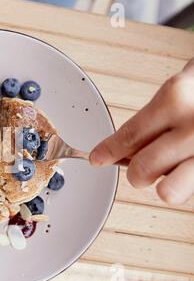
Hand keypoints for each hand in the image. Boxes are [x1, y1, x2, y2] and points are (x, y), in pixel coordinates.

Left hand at [90, 58, 193, 205]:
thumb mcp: (182, 89)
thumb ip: (154, 118)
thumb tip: (121, 148)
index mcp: (175, 99)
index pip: (127, 136)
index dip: (106, 151)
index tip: (96, 159)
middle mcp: (193, 128)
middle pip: (140, 171)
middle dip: (137, 172)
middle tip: (146, 164)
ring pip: (167, 192)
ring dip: (166, 184)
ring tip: (175, 169)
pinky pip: (193, 190)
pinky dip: (189, 181)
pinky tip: (193, 164)